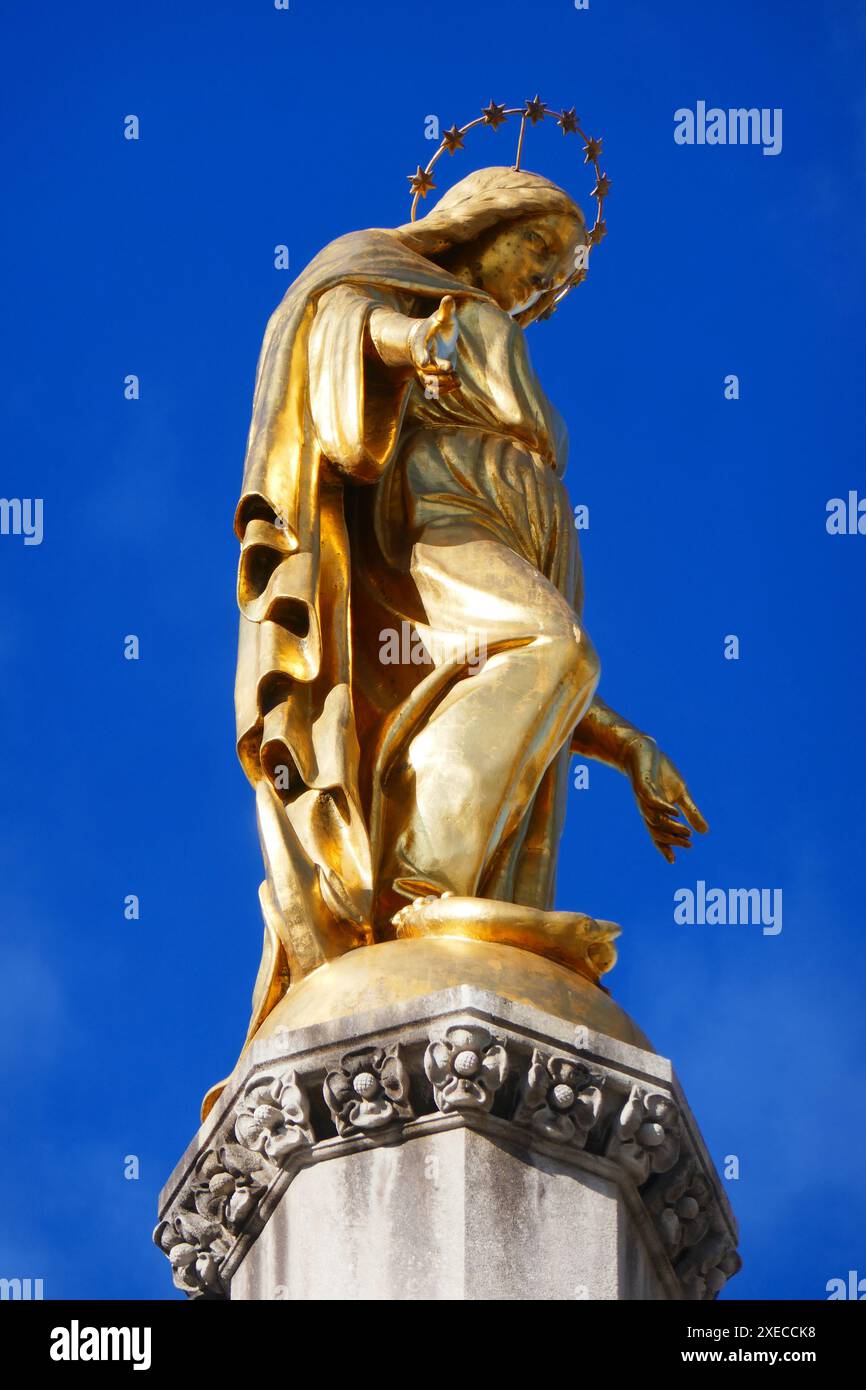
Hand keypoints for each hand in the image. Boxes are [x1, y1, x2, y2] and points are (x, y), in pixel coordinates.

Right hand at [408, 294, 459, 395]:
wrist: (429, 340)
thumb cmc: (436, 326)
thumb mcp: (442, 317)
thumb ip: (445, 310)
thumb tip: (449, 298)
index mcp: (421, 343)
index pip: (418, 351)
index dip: (421, 356)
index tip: (424, 362)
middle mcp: (422, 358)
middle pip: (425, 369)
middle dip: (437, 370)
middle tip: (450, 368)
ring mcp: (427, 370)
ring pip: (430, 381)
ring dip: (443, 382)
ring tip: (457, 379)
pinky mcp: (434, 377)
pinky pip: (435, 388)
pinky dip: (445, 389)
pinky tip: (457, 384)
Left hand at [624, 736, 707, 863]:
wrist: (643, 749)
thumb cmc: (660, 772)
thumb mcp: (680, 792)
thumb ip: (691, 811)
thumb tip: (705, 832)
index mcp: (656, 812)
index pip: (658, 834)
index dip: (665, 847)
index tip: (673, 861)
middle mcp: (648, 808)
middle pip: (656, 831)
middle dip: (672, 840)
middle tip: (689, 844)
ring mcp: (644, 797)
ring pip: (654, 819)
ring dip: (671, 827)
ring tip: (687, 831)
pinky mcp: (643, 783)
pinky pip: (651, 799)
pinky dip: (662, 807)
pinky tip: (675, 811)